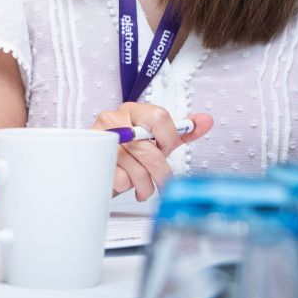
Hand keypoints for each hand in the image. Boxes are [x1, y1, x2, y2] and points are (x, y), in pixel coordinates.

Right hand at [92, 103, 212, 200]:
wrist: (99, 164)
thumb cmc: (131, 153)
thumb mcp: (159, 140)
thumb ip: (182, 131)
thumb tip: (206, 120)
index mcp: (133, 111)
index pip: (159, 117)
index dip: (168, 139)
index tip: (166, 149)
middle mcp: (114, 119)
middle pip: (150, 149)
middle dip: (161, 172)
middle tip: (163, 181)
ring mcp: (101, 138)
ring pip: (136, 169)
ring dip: (145, 185)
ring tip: (143, 187)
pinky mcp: (92, 157)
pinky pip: (119, 178)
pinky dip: (126, 186)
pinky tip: (125, 183)